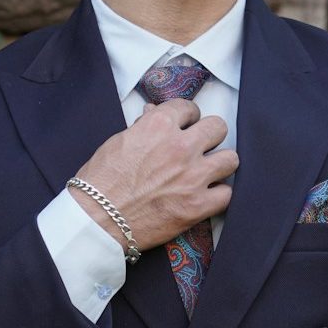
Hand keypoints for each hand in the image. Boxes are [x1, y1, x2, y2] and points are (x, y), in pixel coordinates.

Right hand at [69, 99, 237, 252]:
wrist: (96, 220)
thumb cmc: (101, 180)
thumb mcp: (119, 141)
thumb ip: (144, 126)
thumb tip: (154, 113)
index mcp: (158, 125)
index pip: (189, 108)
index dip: (187, 118)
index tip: (185, 126)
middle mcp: (180, 146)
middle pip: (218, 128)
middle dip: (209, 135)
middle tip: (200, 146)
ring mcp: (192, 176)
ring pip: (231, 159)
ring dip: (219, 163)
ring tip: (208, 170)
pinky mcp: (197, 206)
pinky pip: (226, 194)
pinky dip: (217, 195)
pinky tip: (205, 195)